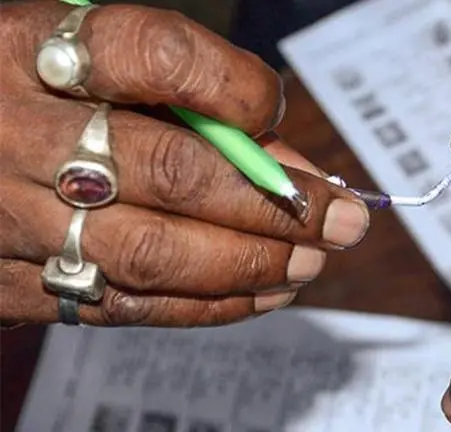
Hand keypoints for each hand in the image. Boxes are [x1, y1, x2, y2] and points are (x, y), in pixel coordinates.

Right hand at [0, 2, 368, 326]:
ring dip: (253, 263)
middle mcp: (13, 134)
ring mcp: (7, 218)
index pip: (156, 57)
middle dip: (278, 203)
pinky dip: (209, 305)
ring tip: (311, 261)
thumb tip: (291, 164)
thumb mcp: (87, 69)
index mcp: (29, 50)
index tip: (274, 107)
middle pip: (172, 171)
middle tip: (342, 220)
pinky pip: (125, 305)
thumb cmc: (31, 100)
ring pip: (153, 252)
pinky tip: (262, 293)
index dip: (234, 87)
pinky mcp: (9, 285)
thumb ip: (187, 104)